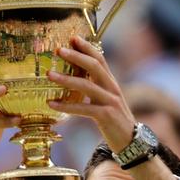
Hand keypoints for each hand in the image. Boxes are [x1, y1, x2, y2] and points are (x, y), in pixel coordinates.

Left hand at [46, 36, 135, 152]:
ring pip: (87, 86)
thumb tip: (75, 76)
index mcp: (111, 82)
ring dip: (67, 79)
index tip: (72, 38)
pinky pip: (83, 109)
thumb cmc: (113, 120)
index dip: (87, 47)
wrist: (130, 141)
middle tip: (58, 50)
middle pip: (94, 66)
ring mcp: (110, 102)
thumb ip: (94, 87)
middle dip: (76, 56)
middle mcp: (112, 88)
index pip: (100, 58)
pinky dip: (66, 106)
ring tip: (49, 75)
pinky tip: (51, 104)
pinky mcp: (106, 116)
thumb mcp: (105, 99)